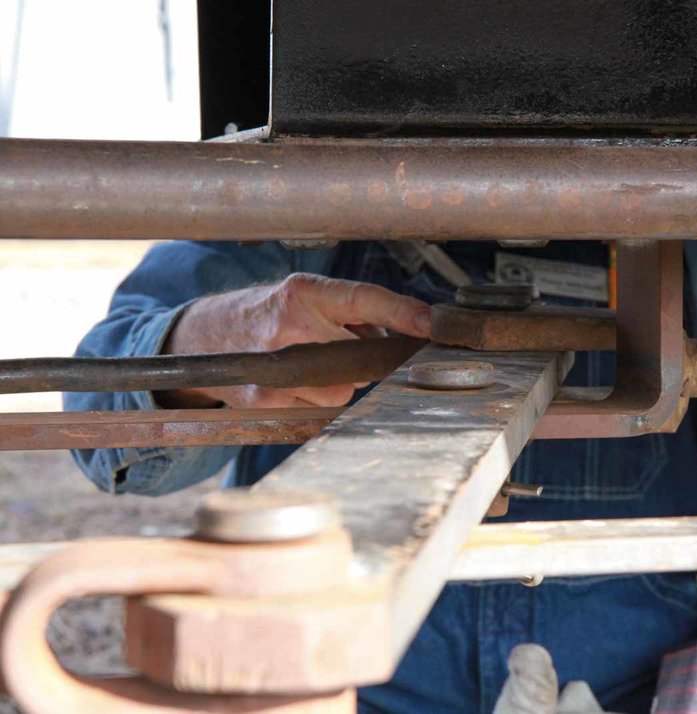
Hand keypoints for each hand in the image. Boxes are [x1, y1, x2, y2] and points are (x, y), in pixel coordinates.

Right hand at [158, 273, 431, 408]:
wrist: (205, 335)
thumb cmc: (267, 314)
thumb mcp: (305, 298)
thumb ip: (352, 315)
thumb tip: (402, 337)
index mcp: (303, 292)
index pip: (363, 299)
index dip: (402, 312)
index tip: (431, 323)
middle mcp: (289, 324)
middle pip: (361, 356)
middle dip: (365, 358)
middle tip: (346, 348)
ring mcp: (276, 364)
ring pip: (344, 388)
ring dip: (341, 381)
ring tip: (311, 362)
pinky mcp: (266, 396)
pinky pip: (320, 406)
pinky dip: (318, 397)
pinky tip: (296, 380)